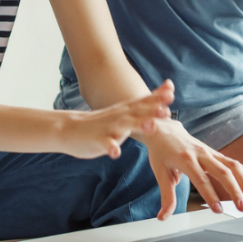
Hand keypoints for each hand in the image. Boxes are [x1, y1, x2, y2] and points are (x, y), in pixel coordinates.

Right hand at [58, 82, 172, 159]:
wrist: (70, 129)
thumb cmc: (101, 123)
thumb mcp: (124, 114)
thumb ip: (141, 110)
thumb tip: (162, 106)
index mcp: (127, 111)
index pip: (144, 101)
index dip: (158, 96)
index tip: (172, 90)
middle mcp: (120, 116)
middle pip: (139, 111)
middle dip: (153, 110)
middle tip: (167, 109)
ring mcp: (109, 128)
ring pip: (125, 125)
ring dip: (138, 125)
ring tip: (151, 126)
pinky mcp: (98, 140)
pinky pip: (105, 144)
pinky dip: (111, 148)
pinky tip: (116, 152)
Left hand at [138, 105, 242, 219]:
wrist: (164, 130)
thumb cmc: (161, 151)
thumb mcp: (159, 173)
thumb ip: (166, 196)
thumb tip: (163, 216)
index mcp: (186, 159)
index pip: (201, 180)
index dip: (210, 196)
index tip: (218, 209)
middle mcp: (201, 153)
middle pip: (223, 172)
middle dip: (235, 190)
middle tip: (242, 207)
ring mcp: (210, 152)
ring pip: (233, 165)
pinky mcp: (216, 153)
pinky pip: (234, 163)